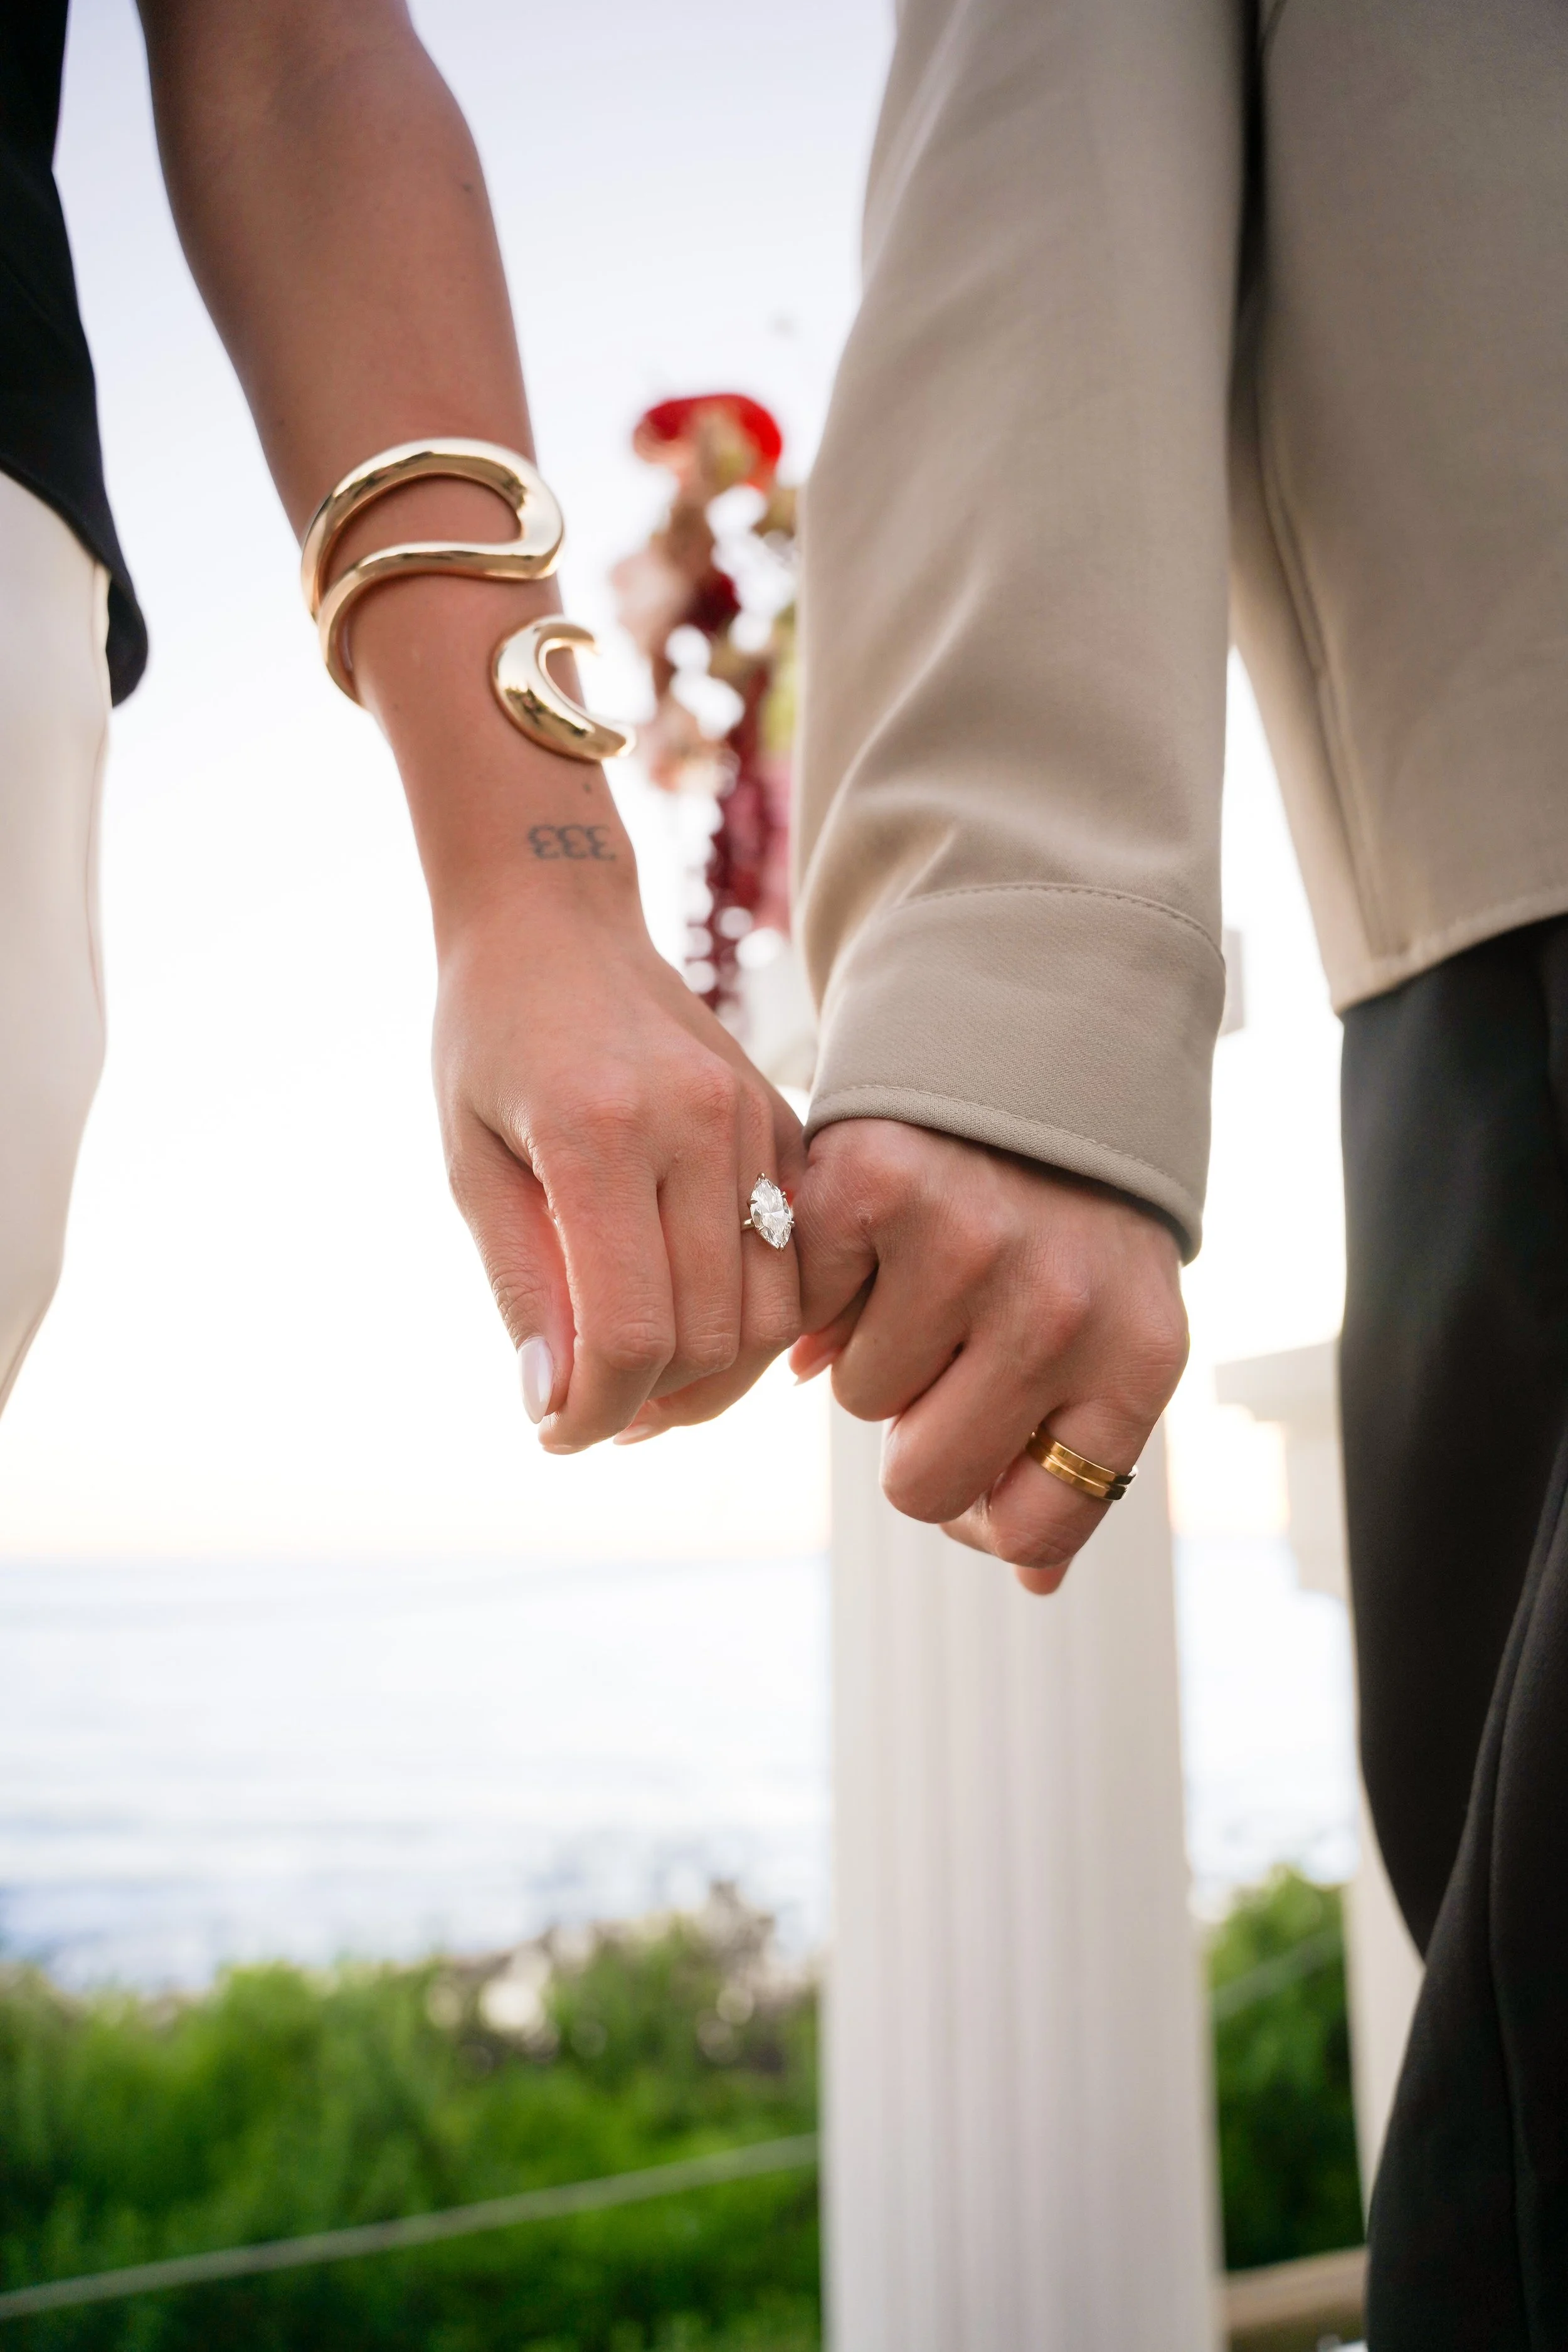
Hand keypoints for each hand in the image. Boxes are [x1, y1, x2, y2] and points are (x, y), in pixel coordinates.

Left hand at [435, 895, 803, 1451]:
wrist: (557, 924)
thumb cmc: (491, 1042)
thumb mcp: (468, 1165)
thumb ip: (521, 1286)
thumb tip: (553, 1407)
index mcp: (600, 1132)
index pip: (630, 1331)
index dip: (595, 1412)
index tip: (557, 1433)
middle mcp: (696, 1125)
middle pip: (711, 1336)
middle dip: (650, 1405)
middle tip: (594, 1418)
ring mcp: (755, 1121)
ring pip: (773, 1314)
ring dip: (714, 1379)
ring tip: (645, 1388)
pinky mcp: (787, 1124)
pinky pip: (802, 1262)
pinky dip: (761, 1322)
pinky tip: (700, 1332)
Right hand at [788, 1120, 1186, 1593]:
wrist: (1034, 1045)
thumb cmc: (1066, 1220)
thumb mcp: (1112, 1334)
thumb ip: (1074, 1459)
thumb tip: (1030, 1582)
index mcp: (1136, 1361)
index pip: (1035, 1527)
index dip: (985, 1503)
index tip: (978, 1442)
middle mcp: (1061, 1308)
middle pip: (921, 1485)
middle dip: (914, 1429)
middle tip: (939, 1346)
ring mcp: (966, 1244)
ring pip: (856, 1400)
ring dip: (868, 1347)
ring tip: (913, 1269)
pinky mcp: (873, 1184)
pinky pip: (802, 1314)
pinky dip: (819, 1286)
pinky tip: (867, 1236)